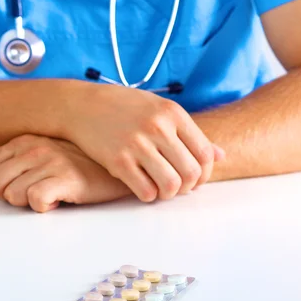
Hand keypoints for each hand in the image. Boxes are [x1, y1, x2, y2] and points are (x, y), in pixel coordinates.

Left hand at [0, 135, 131, 212]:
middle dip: (6, 195)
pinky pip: (35, 200)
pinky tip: (58, 200)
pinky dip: (43, 207)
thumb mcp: (40, 158)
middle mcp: (34, 147)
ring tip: (49, 195)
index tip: (16, 187)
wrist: (120, 163)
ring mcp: (50, 161)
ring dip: (27, 203)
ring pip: (12, 195)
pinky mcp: (67, 177)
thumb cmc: (79, 164)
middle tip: (32, 194)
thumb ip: (8, 166)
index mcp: (24, 140)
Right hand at [62, 85, 224, 201]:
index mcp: (172, 113)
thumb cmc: (123, 107)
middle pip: (191, 173)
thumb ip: (188, 132)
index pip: (205, 154)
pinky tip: (143, 187)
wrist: (81, 105)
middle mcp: (157, 127)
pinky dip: (149, 196)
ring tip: (161, 189)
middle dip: (188, 187)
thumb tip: (220, 155)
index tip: (195, 178)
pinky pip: (145, 191)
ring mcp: (137, 144)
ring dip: (169, 194)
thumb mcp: (159, 109)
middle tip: (178, 187)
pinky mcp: (117, 160)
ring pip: (171, 185)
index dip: (205, 173)